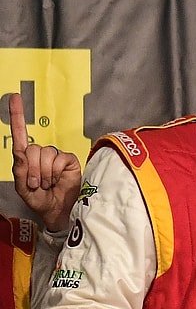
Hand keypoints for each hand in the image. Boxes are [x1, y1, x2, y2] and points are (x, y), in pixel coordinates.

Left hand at [9, 93, 80, 231]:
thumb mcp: (23, 188)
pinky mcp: (69, 160)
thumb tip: (23, 151)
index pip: (21, 134)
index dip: (17, 115)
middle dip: (33, 170)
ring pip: (45, 154)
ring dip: (45, 174)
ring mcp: (56, 156)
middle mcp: (41, 154)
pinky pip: (59, 159)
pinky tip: (58, 180)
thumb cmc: (40, 200)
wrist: (58, 211)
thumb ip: (21, 169)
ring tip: (48, 184)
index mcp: (26, 159)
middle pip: (32, 149)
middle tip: (37, 184)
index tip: (14, 96)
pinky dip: (56, 172)